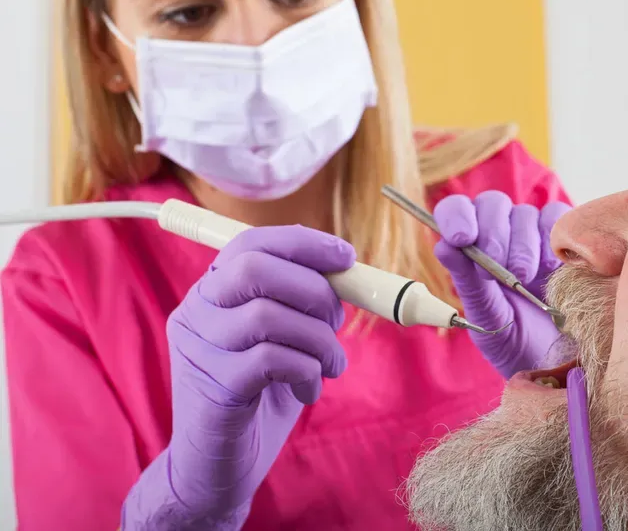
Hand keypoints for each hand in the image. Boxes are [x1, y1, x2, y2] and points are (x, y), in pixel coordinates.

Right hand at [121, 226, 353, 529]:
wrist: (218, 471)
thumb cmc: (257, 400)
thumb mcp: (281, 341)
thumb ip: (299, 306)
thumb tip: (344, 274)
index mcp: (212, 294)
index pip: (250, 243)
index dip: (302, 243)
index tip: (345, 256)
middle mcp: (195, 313)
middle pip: (253, 268)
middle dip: (312, 287)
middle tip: (337, 321)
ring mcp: (198, 350)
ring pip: (267, 316)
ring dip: (318, 338)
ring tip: (331, 364)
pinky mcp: (212, 388)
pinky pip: (271, 360)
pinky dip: (305, 370)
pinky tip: (308, 390)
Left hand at [434, 191, 570, 377]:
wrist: (558, 360)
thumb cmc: (515, 341)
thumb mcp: (486, 317)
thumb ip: (468, 282)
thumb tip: (443, 246)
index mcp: (471, 248)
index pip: (456, 211)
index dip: (456, 216)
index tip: (461, 238)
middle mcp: (500, 233)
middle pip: (492, 204)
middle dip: (493, 234)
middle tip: (500, 268)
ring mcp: (534, 234)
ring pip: (524, 213)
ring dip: (523, 246)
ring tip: (526, 278)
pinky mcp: (566, 238)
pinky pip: (558, 217)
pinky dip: (553, 237)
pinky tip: (552, 266)